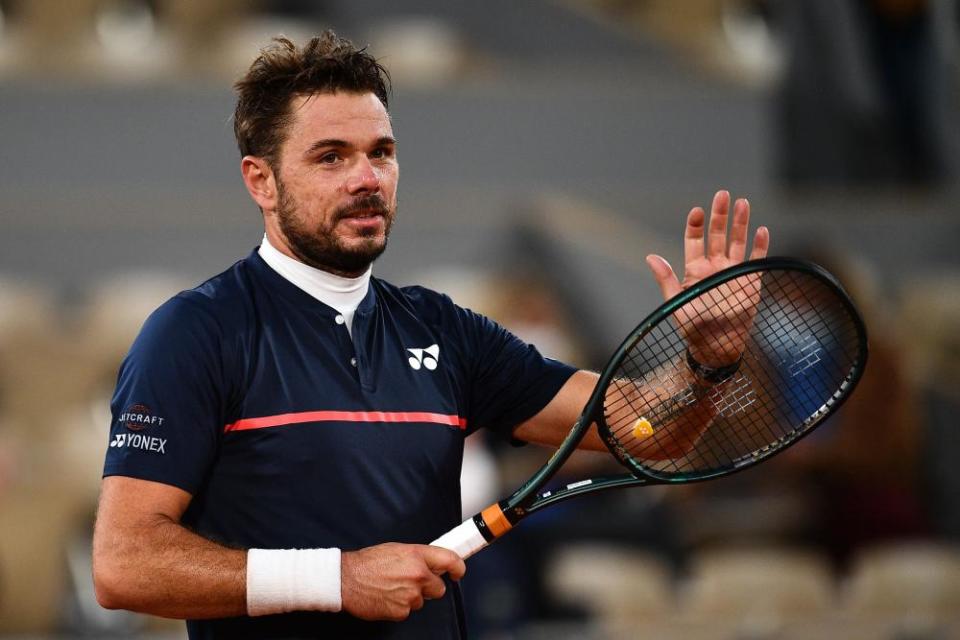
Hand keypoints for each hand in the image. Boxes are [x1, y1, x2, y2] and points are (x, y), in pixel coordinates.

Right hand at [340, 543, 465, 621]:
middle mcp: (417, 574)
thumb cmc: (367, 563)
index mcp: (417, 555)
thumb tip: (431, 564)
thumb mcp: (397, 549)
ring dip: (411, 596)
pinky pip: (408, 611)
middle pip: (439, 588)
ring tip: (392, 587)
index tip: (457, 573)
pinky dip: (399, 606)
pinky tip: (387, 597)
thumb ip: (417, 557)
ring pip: (421, 601)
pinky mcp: (401, 611)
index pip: (450, 560)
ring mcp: (410, 595)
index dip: (458, 568)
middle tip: (411, 582)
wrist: (346, 579)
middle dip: (429, 587)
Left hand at [645, 190, 769, 366]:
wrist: (717, 347)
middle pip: (717, 235)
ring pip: (737, 241)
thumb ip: (666, 279)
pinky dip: (760, 245)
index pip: (695, 240)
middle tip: (722, 195)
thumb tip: (650, 257)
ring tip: (742, 203)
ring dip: (740, 223)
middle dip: (719, 215)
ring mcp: (733, 271)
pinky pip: (757, 259)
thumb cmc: (694, 328)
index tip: (697, 211)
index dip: (695, 225)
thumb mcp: (676, 303)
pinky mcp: (750, 280)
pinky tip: (762, 230)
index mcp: (695, 270)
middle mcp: (714, 266)